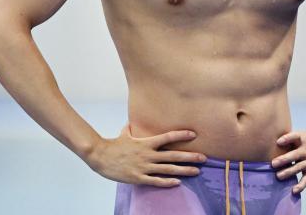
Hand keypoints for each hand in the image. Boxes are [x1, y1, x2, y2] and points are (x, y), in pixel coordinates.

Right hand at [85, 125, 205, 186]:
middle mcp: (148, 154)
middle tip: (204, 158)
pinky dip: (167, 182)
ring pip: (168, 169)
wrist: (100, 156)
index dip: (181, 135)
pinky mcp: (138, 177)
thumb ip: (131, 129)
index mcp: (145, 142)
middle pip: (173, 155)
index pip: (167, 137)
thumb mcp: (124, 134)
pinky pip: (156, 180)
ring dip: (184, 170)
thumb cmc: (113, 145)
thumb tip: (132, 123)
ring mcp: (144, 166)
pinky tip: (178, 183)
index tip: (193, 134)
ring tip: (197, 171)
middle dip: (190, 156)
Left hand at [271, 129, 305, 194]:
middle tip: (273, 164)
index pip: (294, 138)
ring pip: (299, 168)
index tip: (278, 142)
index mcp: (302, 141)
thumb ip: (289, 138)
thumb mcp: (301, 135)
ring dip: (289, 172)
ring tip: (278, 176)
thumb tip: (276, 142)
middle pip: (294, 155)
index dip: (286, 139)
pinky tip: (294, 191)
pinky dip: (301, 186)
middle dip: (283, 160)